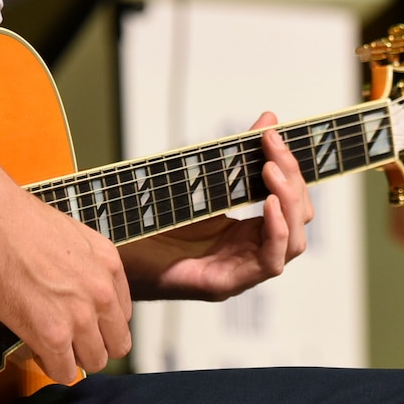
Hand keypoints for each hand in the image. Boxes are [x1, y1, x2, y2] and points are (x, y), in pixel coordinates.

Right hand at [0, 176, 132, 382]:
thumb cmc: (18, 224)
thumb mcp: (73, 239)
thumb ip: (86, 267)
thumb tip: (77, 289)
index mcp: (111, 265)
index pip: (122, 314)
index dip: (101, 324)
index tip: (85, 326)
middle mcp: (103, 293)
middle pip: (116, 344)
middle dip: (94, 347)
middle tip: (70, 344)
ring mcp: (81, 316)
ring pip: (94, 361)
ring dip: (73, 359)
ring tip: (51, 349)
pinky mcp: (53, 335)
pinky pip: (64, 372)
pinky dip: (52, 368)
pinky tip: (37, 353)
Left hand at [122, 114, 314, 300]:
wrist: (105, 254)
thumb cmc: (146, 224)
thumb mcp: (197, 183)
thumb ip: (234, 156)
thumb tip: (269, 119)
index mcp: (244, 233)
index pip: (289, 203)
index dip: (291, 170)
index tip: (274, 136)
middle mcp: (247, 253)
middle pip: (298, 221)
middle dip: (293, 181)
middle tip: (272, 148)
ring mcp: (238, 272)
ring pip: (293, 244)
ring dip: (288, 204)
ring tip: (271, 171)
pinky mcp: (222, 285)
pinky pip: (269, 263)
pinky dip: (276, 233)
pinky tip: (265, 205)